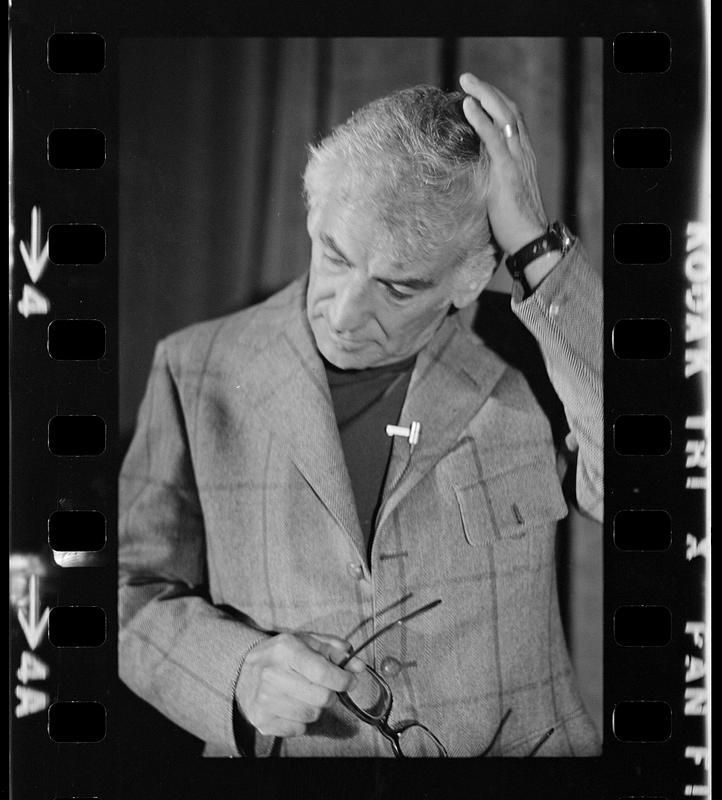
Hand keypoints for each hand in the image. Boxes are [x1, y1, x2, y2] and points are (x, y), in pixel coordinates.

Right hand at [235, 632, 365, 737]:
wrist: (241, 672)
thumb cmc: (280, 656)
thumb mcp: (306, 642)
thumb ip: (334, 651)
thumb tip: (358, 666)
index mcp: (285, 649)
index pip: (322, 672)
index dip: (343, 679)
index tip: (349, 680)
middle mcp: (272, 673)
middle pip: (322, 697)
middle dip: (330, 694)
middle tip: (323, 687)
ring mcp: (265, 699)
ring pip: (313, 715)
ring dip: (315, 707)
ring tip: (304, 694)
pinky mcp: (262, 720)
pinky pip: (299, 728)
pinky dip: (301, 720)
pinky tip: (292, 705)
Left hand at [459, 72, 548, 255]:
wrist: (528, 239)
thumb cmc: (512, 222)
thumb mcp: (500, 192)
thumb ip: (492, 176)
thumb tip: (473, 173)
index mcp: (521, 156)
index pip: (512, 118)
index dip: (496, 102)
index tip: (478, 92)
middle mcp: (522, 152)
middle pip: (508, 110)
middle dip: (488, 91)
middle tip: (467, 78)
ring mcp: (516, 160)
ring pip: (503, 116)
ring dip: (484, 96)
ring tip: (465, 83)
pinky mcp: (507, 171)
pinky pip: (494, 139)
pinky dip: (481, 119)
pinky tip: (468, 106)